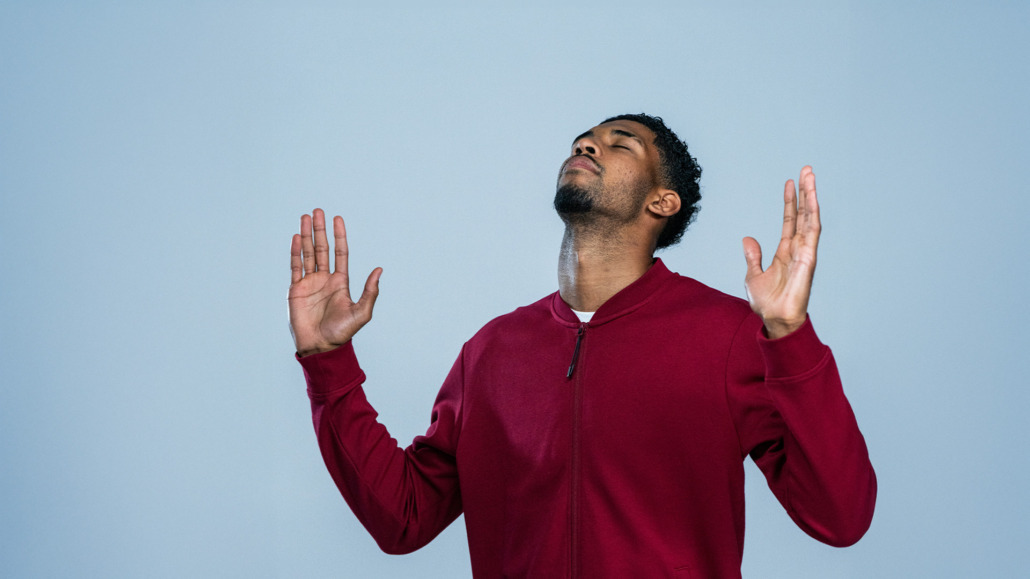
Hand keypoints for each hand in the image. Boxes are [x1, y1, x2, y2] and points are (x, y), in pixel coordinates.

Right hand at [289, 209, 381, 355]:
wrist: (321, 346)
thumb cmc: (342, 332)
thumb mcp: (362, 312)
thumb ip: (370, 291)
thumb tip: (379, 270)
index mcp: (340, 281)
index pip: (340, 252)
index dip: (339, 235)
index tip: (337, 218)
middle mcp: (325, 279)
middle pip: (321, 248)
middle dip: (319, 230)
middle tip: (318, 211)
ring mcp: (309, 283)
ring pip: (307, 253)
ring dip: (305, 235)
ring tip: (305, 217)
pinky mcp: (296, 290)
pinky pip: (295, 267)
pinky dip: (294, 252)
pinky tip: (295, 237)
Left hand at [742, 166, 820, 338]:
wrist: (774, 319)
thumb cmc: (767, 302)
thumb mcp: (753, 275)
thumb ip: (753, 257)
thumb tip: (747, 240)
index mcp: (785, 251)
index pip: (790, 221)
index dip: (790, 202)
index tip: (789, 183)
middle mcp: (798, 249)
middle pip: (803, 214)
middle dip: (805, 192)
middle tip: (806, 170)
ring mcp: (805, 252)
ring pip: (810, 218)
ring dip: (811, 196)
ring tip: (810, 175)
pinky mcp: (809, 258)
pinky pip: (812, 232)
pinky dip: (812, 213)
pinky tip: (812, 198)